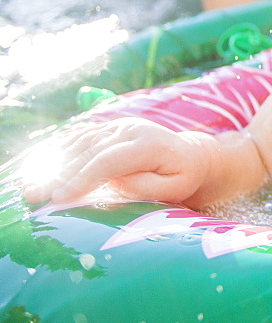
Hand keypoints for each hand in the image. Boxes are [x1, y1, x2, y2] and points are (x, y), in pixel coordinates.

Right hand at [19, 118, 209, 205]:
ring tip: (31, 186)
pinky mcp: (109, 128)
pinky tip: (41, 164)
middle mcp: (131, 129)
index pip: (109, 161)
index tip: (59, 197)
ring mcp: (118, 125)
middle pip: (89, 152)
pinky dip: (60, 149)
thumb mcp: (174, 188)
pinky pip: (81, 136)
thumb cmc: (181, 177)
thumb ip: (146, 186)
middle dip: (59, 175)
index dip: (82, 178)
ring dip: (53, 163)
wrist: (189, 154)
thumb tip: (115, 182)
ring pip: (80, 142)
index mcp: (149, 144)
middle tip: (34, 195)